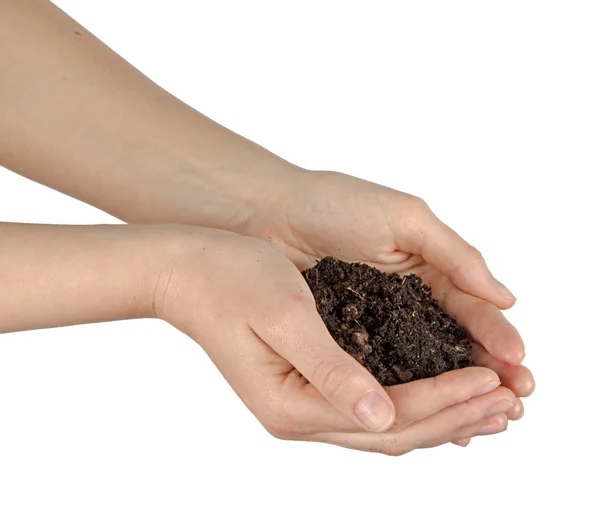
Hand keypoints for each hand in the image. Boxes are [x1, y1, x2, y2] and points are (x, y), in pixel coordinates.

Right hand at [153, 226, 517, 453]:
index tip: (492, 378)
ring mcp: (301, 406)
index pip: (388, 414)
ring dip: (440, 415)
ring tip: (488, 405)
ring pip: (386, 427)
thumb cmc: (230, 281)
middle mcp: (298, 417)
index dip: (444, 398)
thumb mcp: (284, 316)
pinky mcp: (306, 387)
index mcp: (291, 404)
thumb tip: (383, 414)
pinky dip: (413, 404)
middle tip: (508, 400)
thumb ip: (332, 370)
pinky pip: (371, 409)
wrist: (187, 272)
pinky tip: (439, 395)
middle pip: (393, 432)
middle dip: (455, 416)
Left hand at [229, 168, 534, 433]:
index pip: (473, 312)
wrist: (271, 214)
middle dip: (487, 374)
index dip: (498, 340)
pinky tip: (423, 420)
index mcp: (430, 269)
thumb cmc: (336, 204)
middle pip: (456, 346)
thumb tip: (506, 298)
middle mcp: (409, 303)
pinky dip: (403, 395)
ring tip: (480, 423)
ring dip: (452, 394)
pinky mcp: (345, 343)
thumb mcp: (403, 219)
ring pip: (422, 367)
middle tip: (514, 405)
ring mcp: (378, 325)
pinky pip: (380, 373)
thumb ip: (454, 255)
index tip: (519, 370)